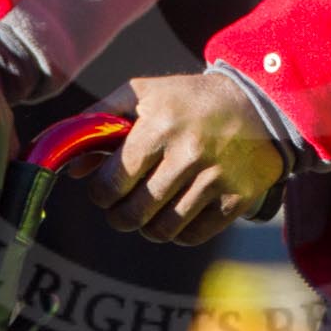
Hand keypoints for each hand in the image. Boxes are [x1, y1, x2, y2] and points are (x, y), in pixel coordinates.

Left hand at [89, 72, 285, 245]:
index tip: (103, 191)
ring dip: (147, 227)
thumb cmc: (187, 99)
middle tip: (121, 208)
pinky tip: (176, 213)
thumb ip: (99, 121)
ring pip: (162, 230)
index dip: (100, 193)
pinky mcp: (237, 198)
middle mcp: (188, 153)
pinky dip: (178, 233)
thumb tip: (74, 168)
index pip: (113, 182)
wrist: (257, 102)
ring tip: (147, 211)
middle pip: (135, 213)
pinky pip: (192, 236)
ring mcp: (215, 178)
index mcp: (159, 125)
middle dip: (119, 216)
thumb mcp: (142, 94)